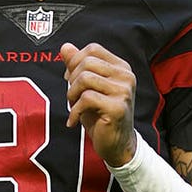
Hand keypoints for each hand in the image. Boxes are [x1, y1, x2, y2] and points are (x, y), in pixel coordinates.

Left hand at [61, 42, 137, 166]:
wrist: (116, 144)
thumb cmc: (101, 114)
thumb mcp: (87, 87)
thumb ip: (77, 66)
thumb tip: (65, 46)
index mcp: (121, 67)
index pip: (93, 49)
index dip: (75, 61)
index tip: (70, 78)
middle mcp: (126, 76)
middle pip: (87, 62)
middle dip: (72, 79)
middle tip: (71, 97)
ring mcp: (124, 92)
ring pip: (85, 79)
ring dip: (72, 94)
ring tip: (73, 106)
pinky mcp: (117, 108)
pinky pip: (86, 99)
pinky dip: (74, 111)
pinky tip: (74, 121)